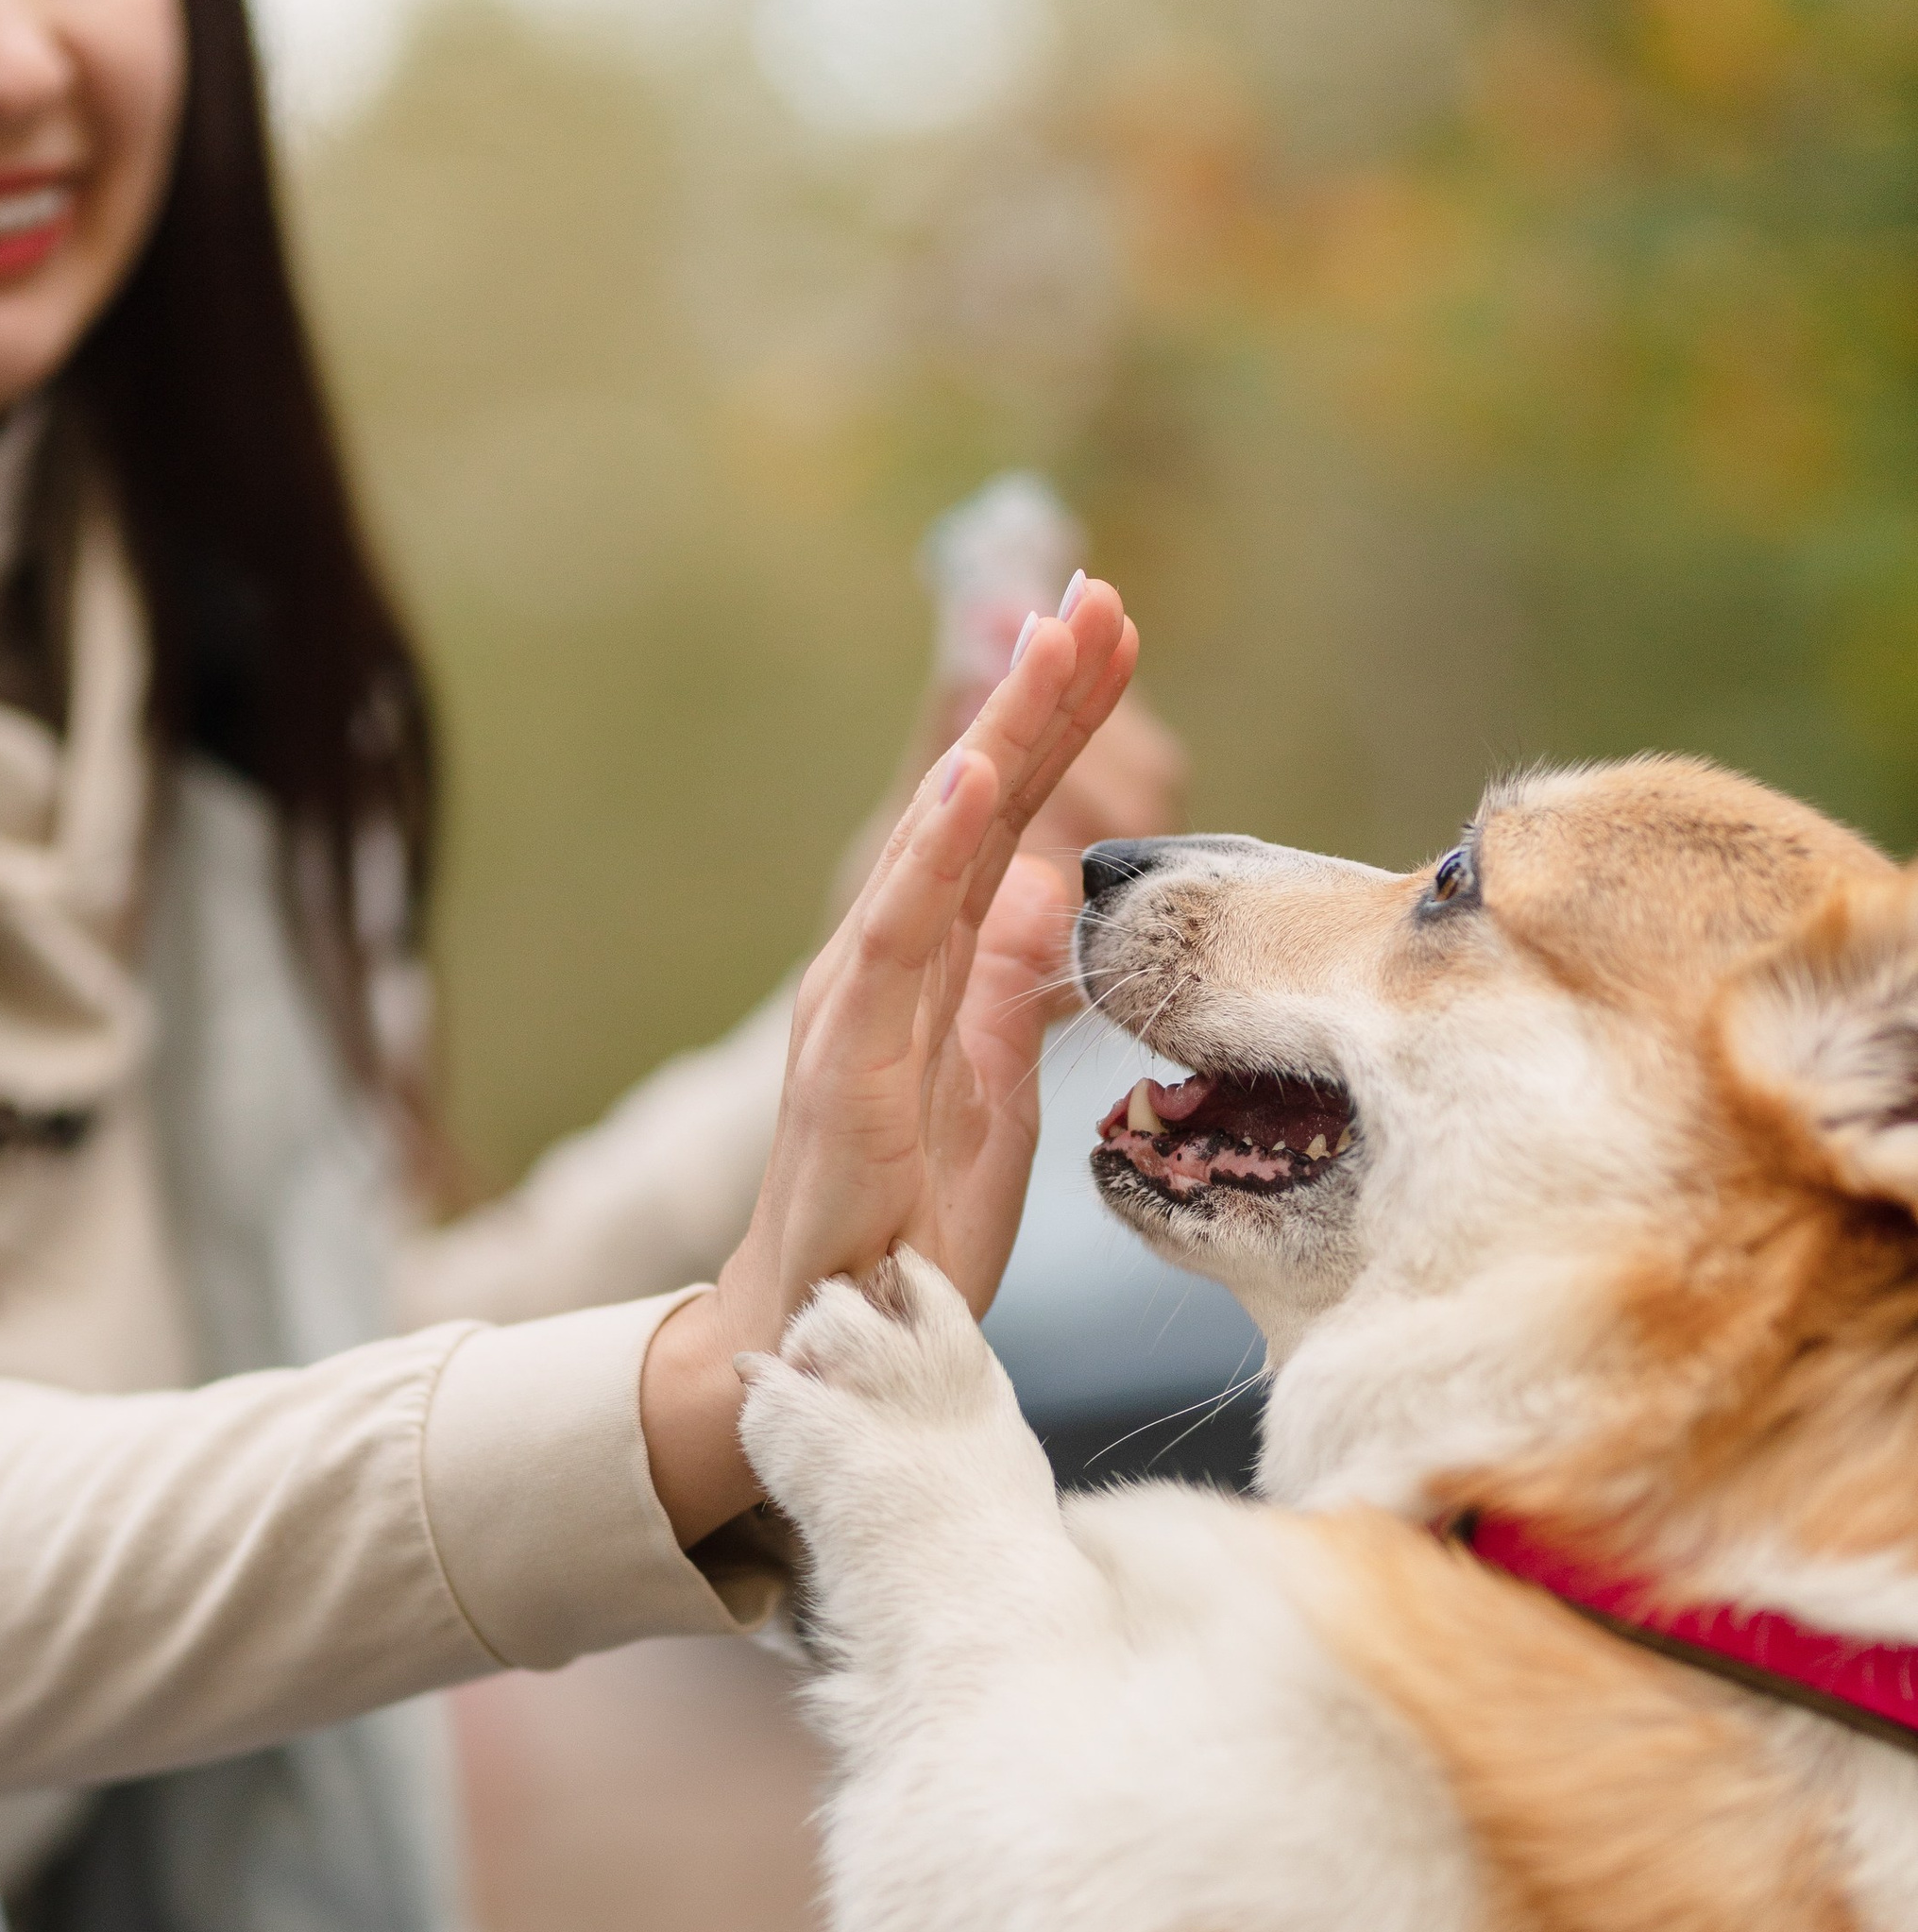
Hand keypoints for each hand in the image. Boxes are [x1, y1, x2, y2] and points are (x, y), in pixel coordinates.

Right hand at [642, 581, 1140, 1543]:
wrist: (820, 1337)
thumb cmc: (902, 1232)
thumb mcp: (995, 1105)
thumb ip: (1013, 999)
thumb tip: (1057, 898)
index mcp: (929, 976)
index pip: (1008, 832)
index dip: (1058, 735)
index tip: (1110, 639)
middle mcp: (886, 968)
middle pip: (976, 811)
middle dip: (1037, 701)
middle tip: (1093, 595)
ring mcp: (859, 1005)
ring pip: (937, 846)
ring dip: (995, 740)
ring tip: (1047, 641)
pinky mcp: (847, 1059)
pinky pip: (897, 939)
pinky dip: (935, 853)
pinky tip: (975, 778)